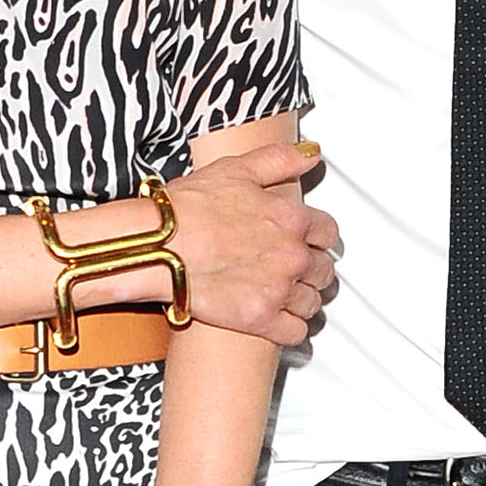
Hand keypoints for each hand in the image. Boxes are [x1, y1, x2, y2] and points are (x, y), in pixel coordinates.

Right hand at [168, 142, 338, 344]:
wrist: (156, 245)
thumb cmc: (187, 208)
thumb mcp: (236, 169)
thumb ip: (280, 159)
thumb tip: (311, 153)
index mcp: (291, 219)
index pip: (328, 232)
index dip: (322, 237)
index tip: (315, 242)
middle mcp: (292, 256)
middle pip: (324, 269)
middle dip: (315, 269)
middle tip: (302, 270)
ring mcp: (278, 290)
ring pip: (313, 302)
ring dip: (306, 299)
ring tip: (292, 297)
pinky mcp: (259, 320)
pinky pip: (295, 332)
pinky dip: (294, 329)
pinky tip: (284, 322)